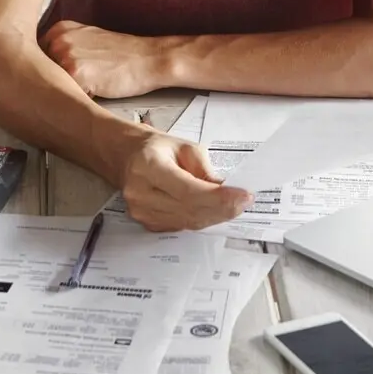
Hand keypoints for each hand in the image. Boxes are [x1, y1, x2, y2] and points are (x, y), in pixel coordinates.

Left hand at [40, 20, 162, 98]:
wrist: (148, 59)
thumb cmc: (121, 54)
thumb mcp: (88, 37)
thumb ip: (63, 46)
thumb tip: (37, 65)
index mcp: (60, 29)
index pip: (35, 56)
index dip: (48, 69)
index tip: (64, 72)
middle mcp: (59, 40)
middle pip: (39, 72)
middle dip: (53, 81)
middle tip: (80, 79)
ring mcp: (66, 57)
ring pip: (52, 85)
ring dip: (66, 90)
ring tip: (91, 83)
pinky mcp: (77, 75)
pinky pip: (66, 96)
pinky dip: (77, 98)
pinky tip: (95, 89)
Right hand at [118, 127, 253, 231]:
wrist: (128, 158)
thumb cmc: (157, 149)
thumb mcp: (185, 147)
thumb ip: (204, 170)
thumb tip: (225, 191)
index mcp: (148, 166)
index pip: (188, 190)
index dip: (218, 198)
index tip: (242, 196)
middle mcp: (140, 193)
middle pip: (189, 210)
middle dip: (222, 208)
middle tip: (244, 201)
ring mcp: (141, 212)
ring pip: (188, 222)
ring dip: (215, 216)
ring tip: (234, 205)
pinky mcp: (147, 223)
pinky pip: (181, 226)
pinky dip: (202, 219)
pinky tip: (215, 210)